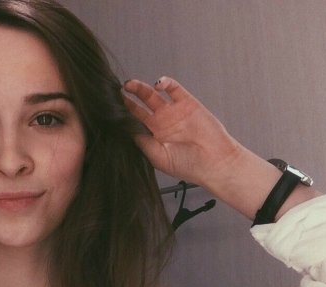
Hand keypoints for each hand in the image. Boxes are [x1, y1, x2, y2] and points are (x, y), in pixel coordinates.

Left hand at [122, 77, 242, 187]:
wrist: (214, 162)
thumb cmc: (187, 165)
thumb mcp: (157, 157)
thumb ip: (142, 142)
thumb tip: (125, 129)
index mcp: (153, 136)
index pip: (134, 120)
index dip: (124, 113)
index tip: (111, 108)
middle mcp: (162, 122)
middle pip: (141, 105)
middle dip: (129, 97)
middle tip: (118, 91)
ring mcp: (173, 112)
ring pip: (154, 95)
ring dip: (141, 88)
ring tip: (130, 85)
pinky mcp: (187, 103)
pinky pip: (174, 89)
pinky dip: (166, 83)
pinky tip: (157, 84)